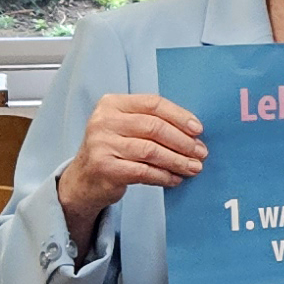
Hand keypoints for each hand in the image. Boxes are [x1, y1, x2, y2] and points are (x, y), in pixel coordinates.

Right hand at [57, 93, 206, 247]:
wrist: (83, 179)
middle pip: (155, 127)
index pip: (153, 104)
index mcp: (112, 104)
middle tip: (201, 153)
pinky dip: (164, 176)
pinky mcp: (104, 168)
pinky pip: (143, 171)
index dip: (180, 116)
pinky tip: (175, 179)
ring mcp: (101, 144)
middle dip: (183, 141)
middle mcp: (103, 121)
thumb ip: (152, 122)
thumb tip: (194, 132)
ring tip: (194, 167)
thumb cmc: (113, 149)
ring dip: (178, 161)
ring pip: (151, 151)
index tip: (198, 130)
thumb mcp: (126, 127)